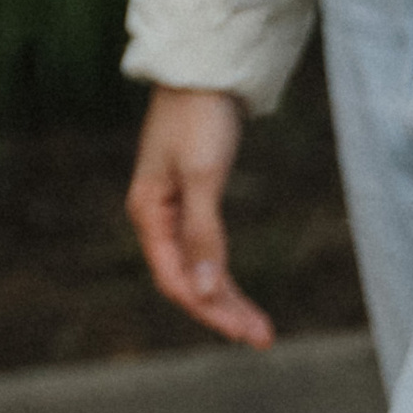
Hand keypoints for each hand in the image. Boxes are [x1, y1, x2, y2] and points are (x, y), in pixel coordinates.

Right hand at [126, 86, 273, 346]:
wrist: (204, 72)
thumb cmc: (199, 118)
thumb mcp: (202, 176)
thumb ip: (203, 232)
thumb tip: (204, 287)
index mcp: (150, 214)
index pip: (176, 281)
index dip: (210, 310)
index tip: (244, 333)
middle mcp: (157, 218)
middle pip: (189, 283)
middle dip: (224, 313)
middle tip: (262, 340)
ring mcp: (174, 212)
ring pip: (199, 271)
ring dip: (228, 300)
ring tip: (260, 329)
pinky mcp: (193, 202)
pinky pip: (206, 252)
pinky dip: (224, 275)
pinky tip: (238, 295)